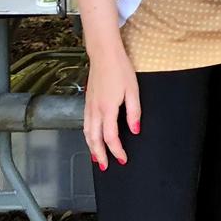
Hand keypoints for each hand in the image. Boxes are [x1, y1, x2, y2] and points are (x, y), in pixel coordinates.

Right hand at [83, 47, 141, 169]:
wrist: (104, 54)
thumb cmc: (120, 69)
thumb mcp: (133, 90)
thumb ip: (134, 112)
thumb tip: (135, 129)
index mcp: (108, 108)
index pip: (110, 137)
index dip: (117, 151)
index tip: (123, 159)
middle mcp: (95, 110)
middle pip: (94, 139)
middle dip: (100, 155)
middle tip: (105, 167)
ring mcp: (89, 106)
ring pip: (87, 133)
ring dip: (91, 147)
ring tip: (97, 158)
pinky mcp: (87, 102)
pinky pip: (85, 124)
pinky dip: (87, 136)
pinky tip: (91, 138)